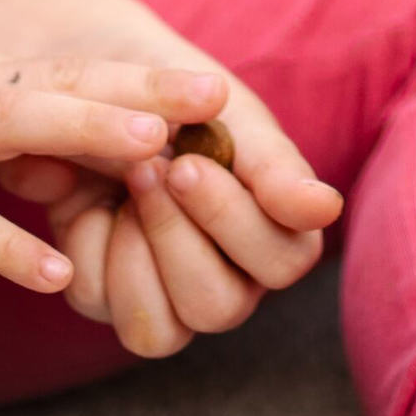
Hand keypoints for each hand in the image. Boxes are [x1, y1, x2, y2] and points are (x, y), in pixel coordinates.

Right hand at [0, 31, 226, 294]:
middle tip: (217, 96)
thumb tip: (69, 165)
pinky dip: (3, 243)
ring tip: (155, 157)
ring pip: (8, 124)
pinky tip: (52, 272)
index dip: (138, 81)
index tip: (209, 90)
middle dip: (139, 89)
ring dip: (86, 134)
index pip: (63, 68)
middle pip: (53, 78)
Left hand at [14, 17, 345, 356]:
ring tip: (126, 181)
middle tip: (148, 169)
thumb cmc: (177, 97)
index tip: (188, 163)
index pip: (284, 261)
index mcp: (271, 235)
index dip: (234, 220)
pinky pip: (98, 303)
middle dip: (176, 237)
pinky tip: (89, 201)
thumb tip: (326, 209)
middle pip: (220, 309)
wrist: (95, 82)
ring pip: (161, 333)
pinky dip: (90, 248)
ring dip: (137, 251)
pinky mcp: (105, 296)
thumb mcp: (229, 115)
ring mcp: (162, 295)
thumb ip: (274, 165)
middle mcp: (224, 279)